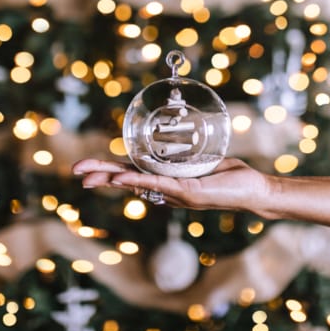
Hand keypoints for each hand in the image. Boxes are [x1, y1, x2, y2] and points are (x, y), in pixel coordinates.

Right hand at [72, 157, 271, 212]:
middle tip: (75, 172)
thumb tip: (179, 137)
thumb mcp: (205, 161)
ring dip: (110, 179)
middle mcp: (167, 189)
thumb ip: (189, 155)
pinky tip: (120, 179)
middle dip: (100, 176)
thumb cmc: (232, 176)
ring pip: (136, 183)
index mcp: (167, 180)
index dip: (110, 171)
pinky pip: (158, 184)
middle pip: (126, 181)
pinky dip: (137, 181)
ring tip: (88, 176)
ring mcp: (175, 193)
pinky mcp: (188, 192)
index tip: (88, 168)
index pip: (132, 174)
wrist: (254, 190)